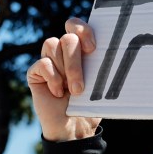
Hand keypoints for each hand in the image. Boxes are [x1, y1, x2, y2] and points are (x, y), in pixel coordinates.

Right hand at [26, 17, 101, 141]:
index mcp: (81, 49)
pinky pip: (42, 63)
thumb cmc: (91, 104)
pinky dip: (53, 77)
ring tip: (74, 91)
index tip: (93, 48)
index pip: (76, 26)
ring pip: (53, 46)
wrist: (75, 128)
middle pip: (67, 38)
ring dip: (67, 70)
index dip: (83, 30)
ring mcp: (49, 61)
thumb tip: (115, 50)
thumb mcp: (100, 83)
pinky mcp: (36, 73)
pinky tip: (58, 92)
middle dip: (76, 60)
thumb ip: (102, 65)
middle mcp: (64, 52)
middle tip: (81, 83)